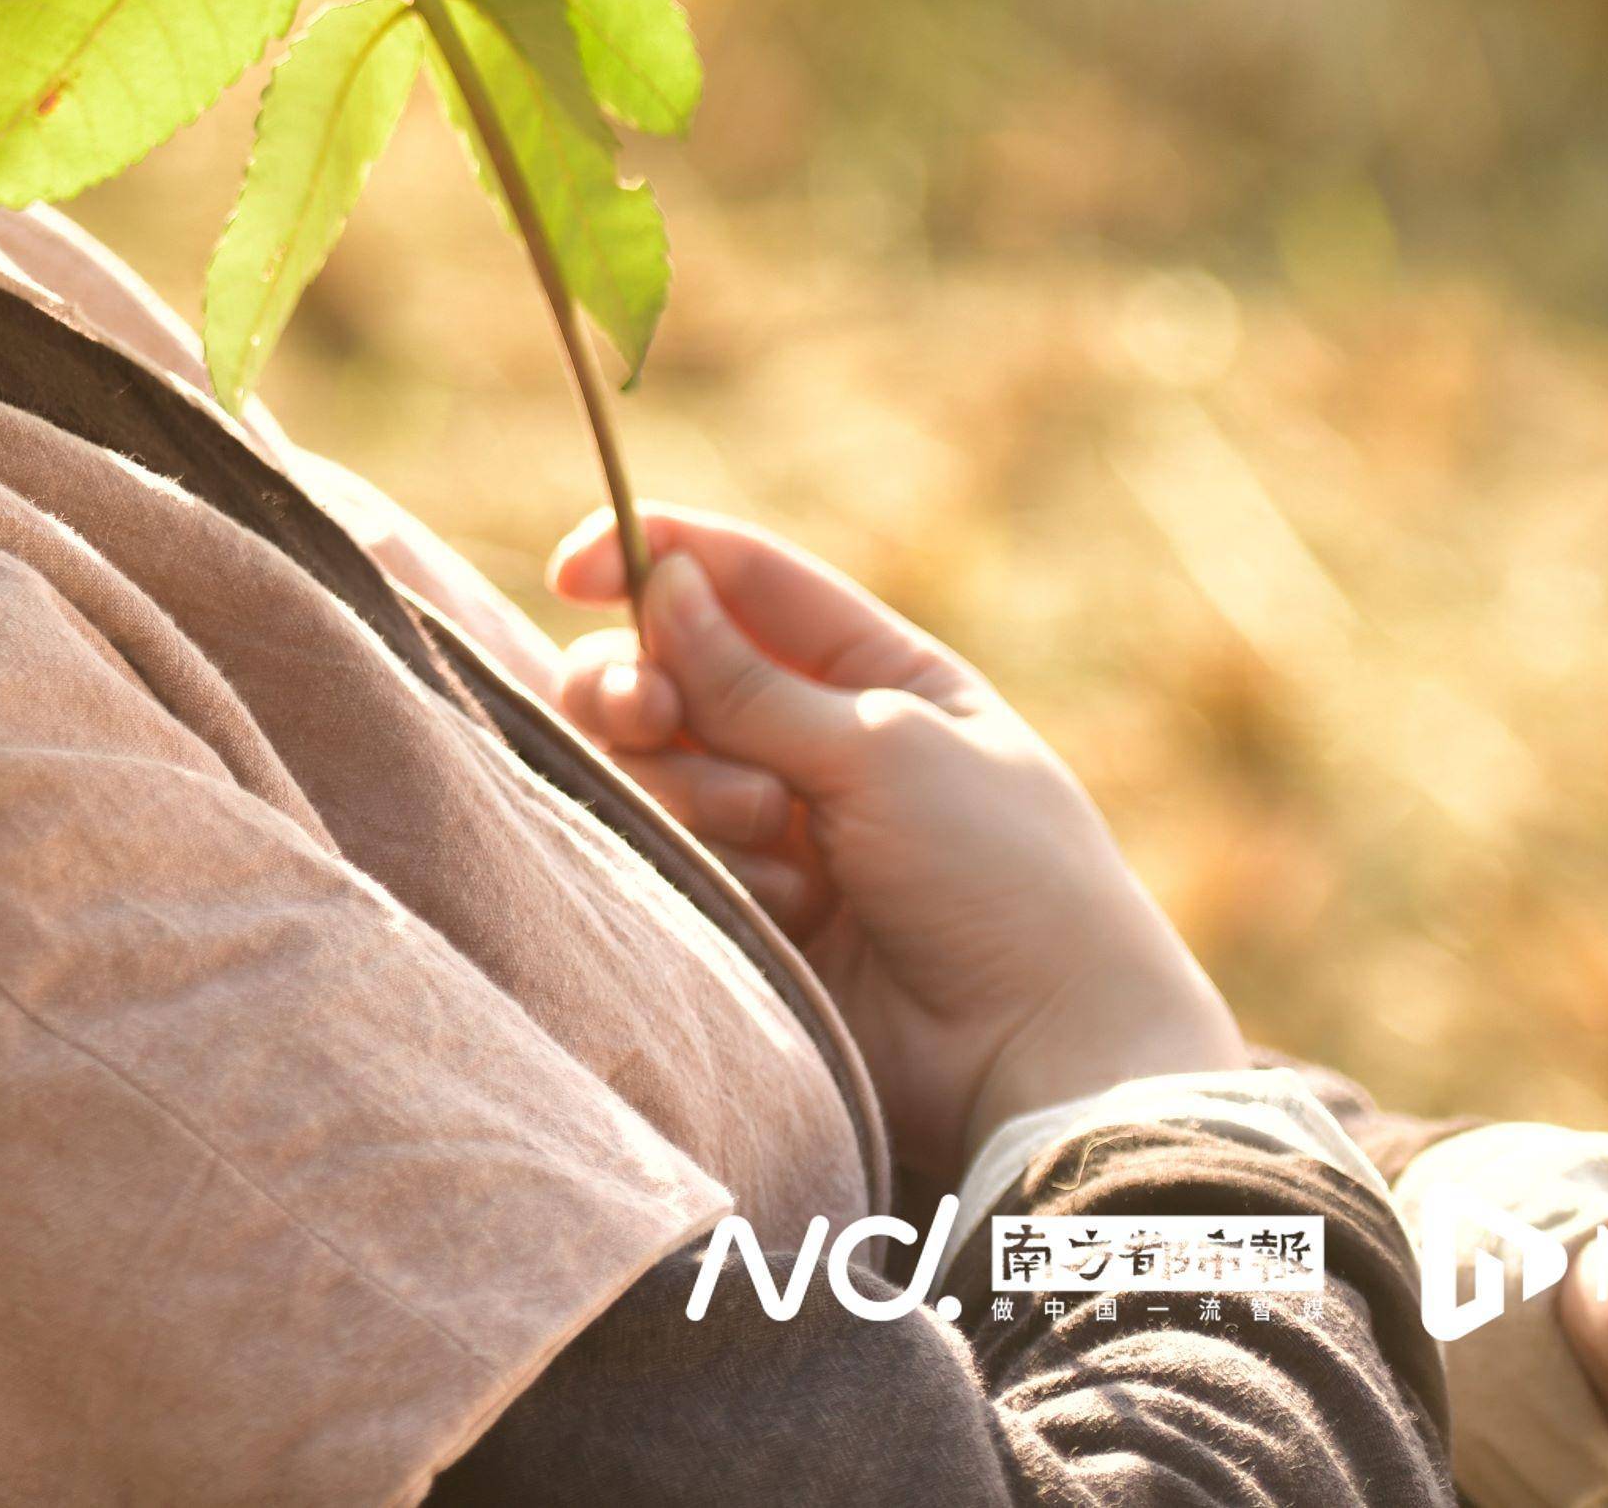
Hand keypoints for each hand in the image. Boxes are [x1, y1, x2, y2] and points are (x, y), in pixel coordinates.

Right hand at [547, 506, 1244, 1175]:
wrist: (1035, 1050)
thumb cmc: (997, 876)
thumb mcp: (882, 748)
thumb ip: (751, 678)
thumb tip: (664, 581)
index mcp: (869, 667)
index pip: (737, 577)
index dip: (649, 557)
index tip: (572, 572)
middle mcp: (809, 733)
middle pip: (662, 668)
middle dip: (640, 684)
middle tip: (653, 716)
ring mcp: (774, 822)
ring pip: (653, 764)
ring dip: (699, 790)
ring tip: (777, 837)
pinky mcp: (746, 904)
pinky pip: (674, 853)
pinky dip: (720, 868)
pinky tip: (794, 912)